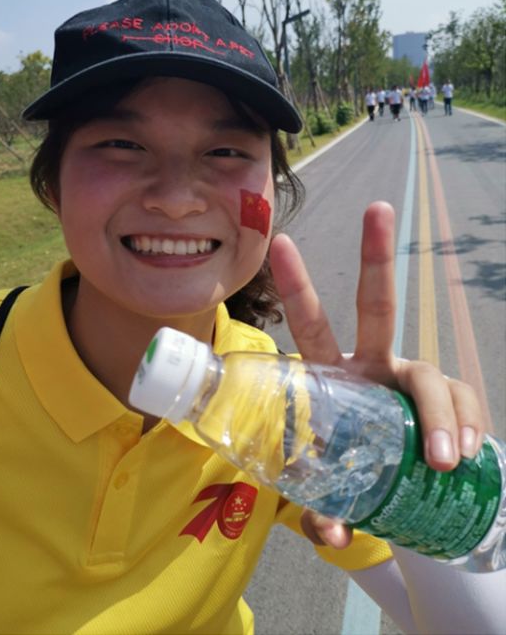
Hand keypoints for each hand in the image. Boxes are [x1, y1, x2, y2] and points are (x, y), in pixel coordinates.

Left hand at [269, 202, 490, 547]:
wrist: (404, 488)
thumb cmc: (353, 472)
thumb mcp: (330, 489)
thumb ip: (326, 511)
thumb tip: (331, 538)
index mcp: (332, 376)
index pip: (311, 324)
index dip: (296, 285)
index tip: (280, 241)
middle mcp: (373, 365)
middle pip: (378, 305)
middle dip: (375, 257)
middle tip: (376, 209)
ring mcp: (413, 381)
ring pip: (431, 377)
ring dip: (440, 417)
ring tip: (444, 461)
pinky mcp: (452, 403)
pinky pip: (464, 409)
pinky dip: (466, 434)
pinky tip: (465, 459)